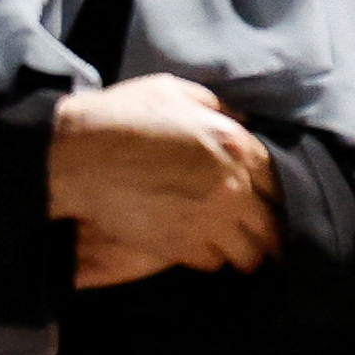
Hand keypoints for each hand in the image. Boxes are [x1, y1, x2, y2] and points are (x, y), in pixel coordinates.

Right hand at [49, 73, 281, 280]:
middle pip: (271, 223)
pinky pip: (213, 263)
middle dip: (269, 231)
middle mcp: (230, 186)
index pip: (277, 179)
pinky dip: (212, 259)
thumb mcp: (173, 91)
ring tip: (238, 251)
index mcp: (234, 145)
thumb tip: (240, 123)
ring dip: (244, 251)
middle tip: (264, 236)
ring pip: (247, 252)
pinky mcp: (181, 247)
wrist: (78, 155)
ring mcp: (208, 221)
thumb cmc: (123, 116)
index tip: (269, 201)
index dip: (273, 192)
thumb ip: (216, 108)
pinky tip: (203, 249)